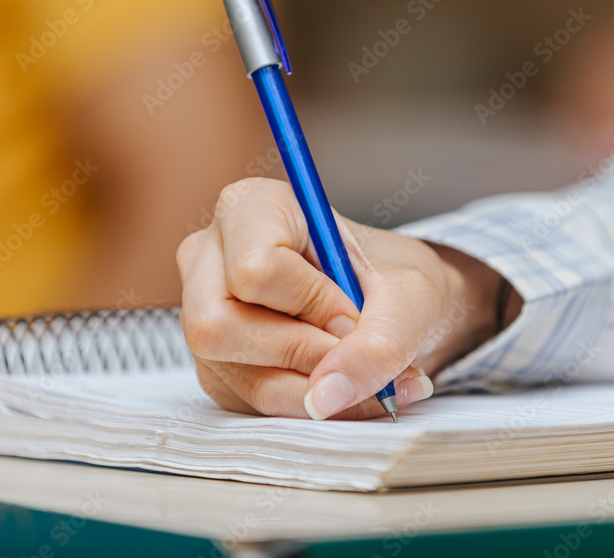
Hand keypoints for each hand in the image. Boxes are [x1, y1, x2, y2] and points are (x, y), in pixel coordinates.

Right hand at [176, 178, 508, 419]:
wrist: (395, 309)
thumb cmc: (393, 280)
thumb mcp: (410, 297)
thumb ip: (379, 343)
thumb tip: (325, 397)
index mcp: (250, 209)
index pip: (255, 269)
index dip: (312, 303)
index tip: (353, 310)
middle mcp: (211, 260)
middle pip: (218, 327)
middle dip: (303, 352)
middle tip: (354, 346)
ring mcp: (203, 316)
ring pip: (238, 375)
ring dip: (317, 387)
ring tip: (366, 374)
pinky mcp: (218, 367)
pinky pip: (251, 404)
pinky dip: (311, 405)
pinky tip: (343, 385)